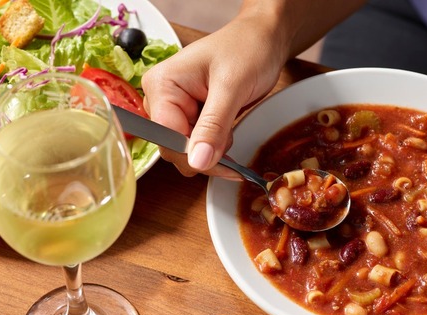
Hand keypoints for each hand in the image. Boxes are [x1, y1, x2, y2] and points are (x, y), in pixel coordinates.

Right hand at [142, 12, 286, 177]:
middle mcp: (163, 98)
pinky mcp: (192, 116)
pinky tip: (229, 134)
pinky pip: (199, 144)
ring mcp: (177, 109)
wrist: (264, 39)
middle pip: (174, 148)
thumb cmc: (247, 49)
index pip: (167, 137)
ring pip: (187, 151)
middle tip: (231, 143)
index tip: (224, 164)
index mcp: (162, 85)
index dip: (193, 155)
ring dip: (212, 151)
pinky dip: (216, 147)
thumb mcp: (231, 87)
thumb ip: (213, 125)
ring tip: (231, 127)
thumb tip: (197, 161)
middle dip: (204, 154)